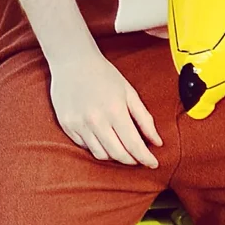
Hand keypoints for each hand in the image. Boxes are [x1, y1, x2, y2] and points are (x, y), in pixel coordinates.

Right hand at [47, 49, 160, 166]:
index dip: (145, 158)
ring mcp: (79, 124)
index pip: (133, 144)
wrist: (72, 60)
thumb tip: (157, 142)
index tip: (153, 163)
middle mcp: (95, 120)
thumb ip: (144, 119)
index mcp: (115, 110)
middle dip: (132, 160)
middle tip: (138, 158)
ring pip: (100, 155)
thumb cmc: (103, 74)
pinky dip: (97, 146)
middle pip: (118, 154)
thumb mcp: (129, 92)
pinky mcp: (67, 125)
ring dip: (114, 156)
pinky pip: (85, 147)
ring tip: (121, 147)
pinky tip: (103, 137)